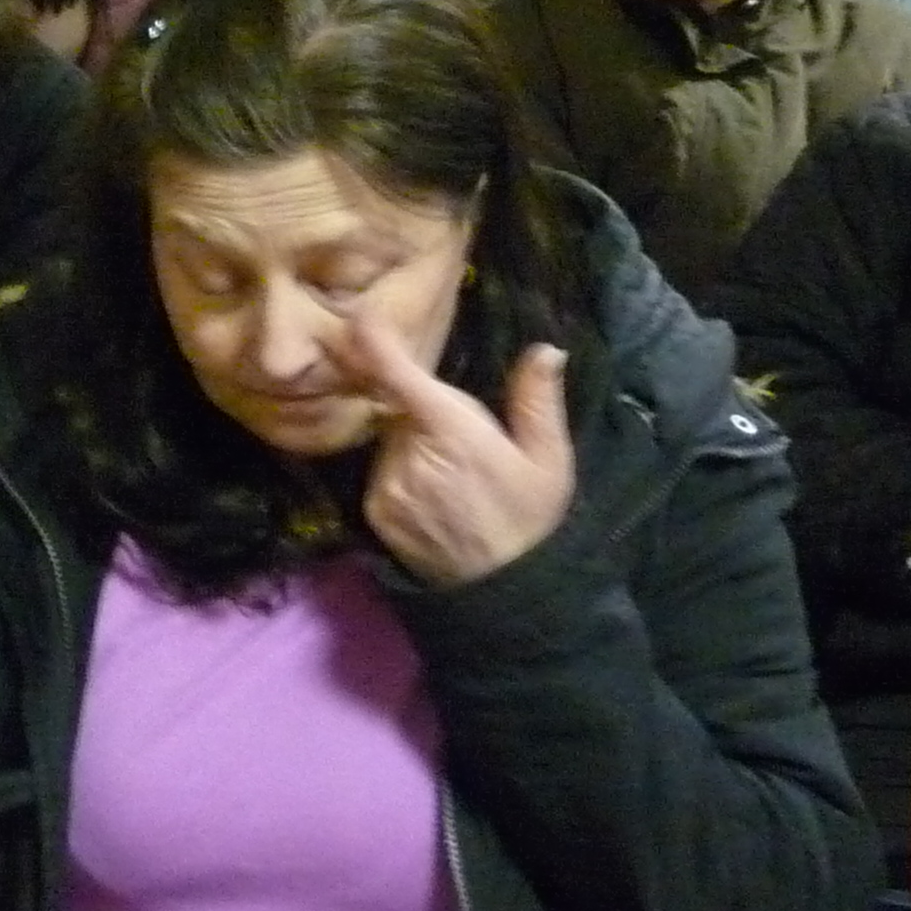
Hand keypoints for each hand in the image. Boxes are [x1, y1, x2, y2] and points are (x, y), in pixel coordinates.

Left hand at [340, 318, 575, 588]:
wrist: (503, 592)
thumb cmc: (531, 519)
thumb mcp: (549, 459)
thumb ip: (538, 401)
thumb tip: (546, 349)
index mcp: (452, 430)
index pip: (399, 374)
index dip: (376, 342)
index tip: (360, 317)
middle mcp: (408, 452)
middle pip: (400, 408)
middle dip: (422, 412)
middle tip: (463, 443)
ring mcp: (386, 483)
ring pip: (390, 441)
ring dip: (411, 446)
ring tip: (453, 479)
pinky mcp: (375, 510)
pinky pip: (382, 473)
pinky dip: (401, 475)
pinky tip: (434, 499)